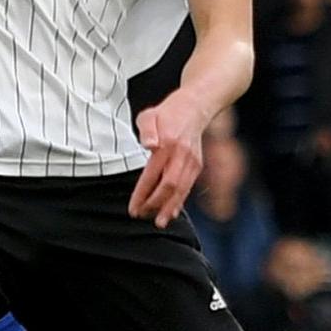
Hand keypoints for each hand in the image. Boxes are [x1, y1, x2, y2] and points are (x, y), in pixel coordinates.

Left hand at [129, 100, 207, 226]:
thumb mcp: (150, 114)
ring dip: (171, 208)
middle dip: (155, 204)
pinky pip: (189, 187)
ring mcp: (192, 161)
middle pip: (170, 187)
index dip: (142, 194)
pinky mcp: (197, 165)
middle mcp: (182, 155)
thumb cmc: (168, 113)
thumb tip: (149, 145)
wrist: (196, 107)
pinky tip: (172, 212)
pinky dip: (181, 201)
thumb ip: (146, 129)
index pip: (153, 175)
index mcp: (168, 144)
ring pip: (182, 190)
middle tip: (141, 216)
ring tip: (160, 222)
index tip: (133, 208)